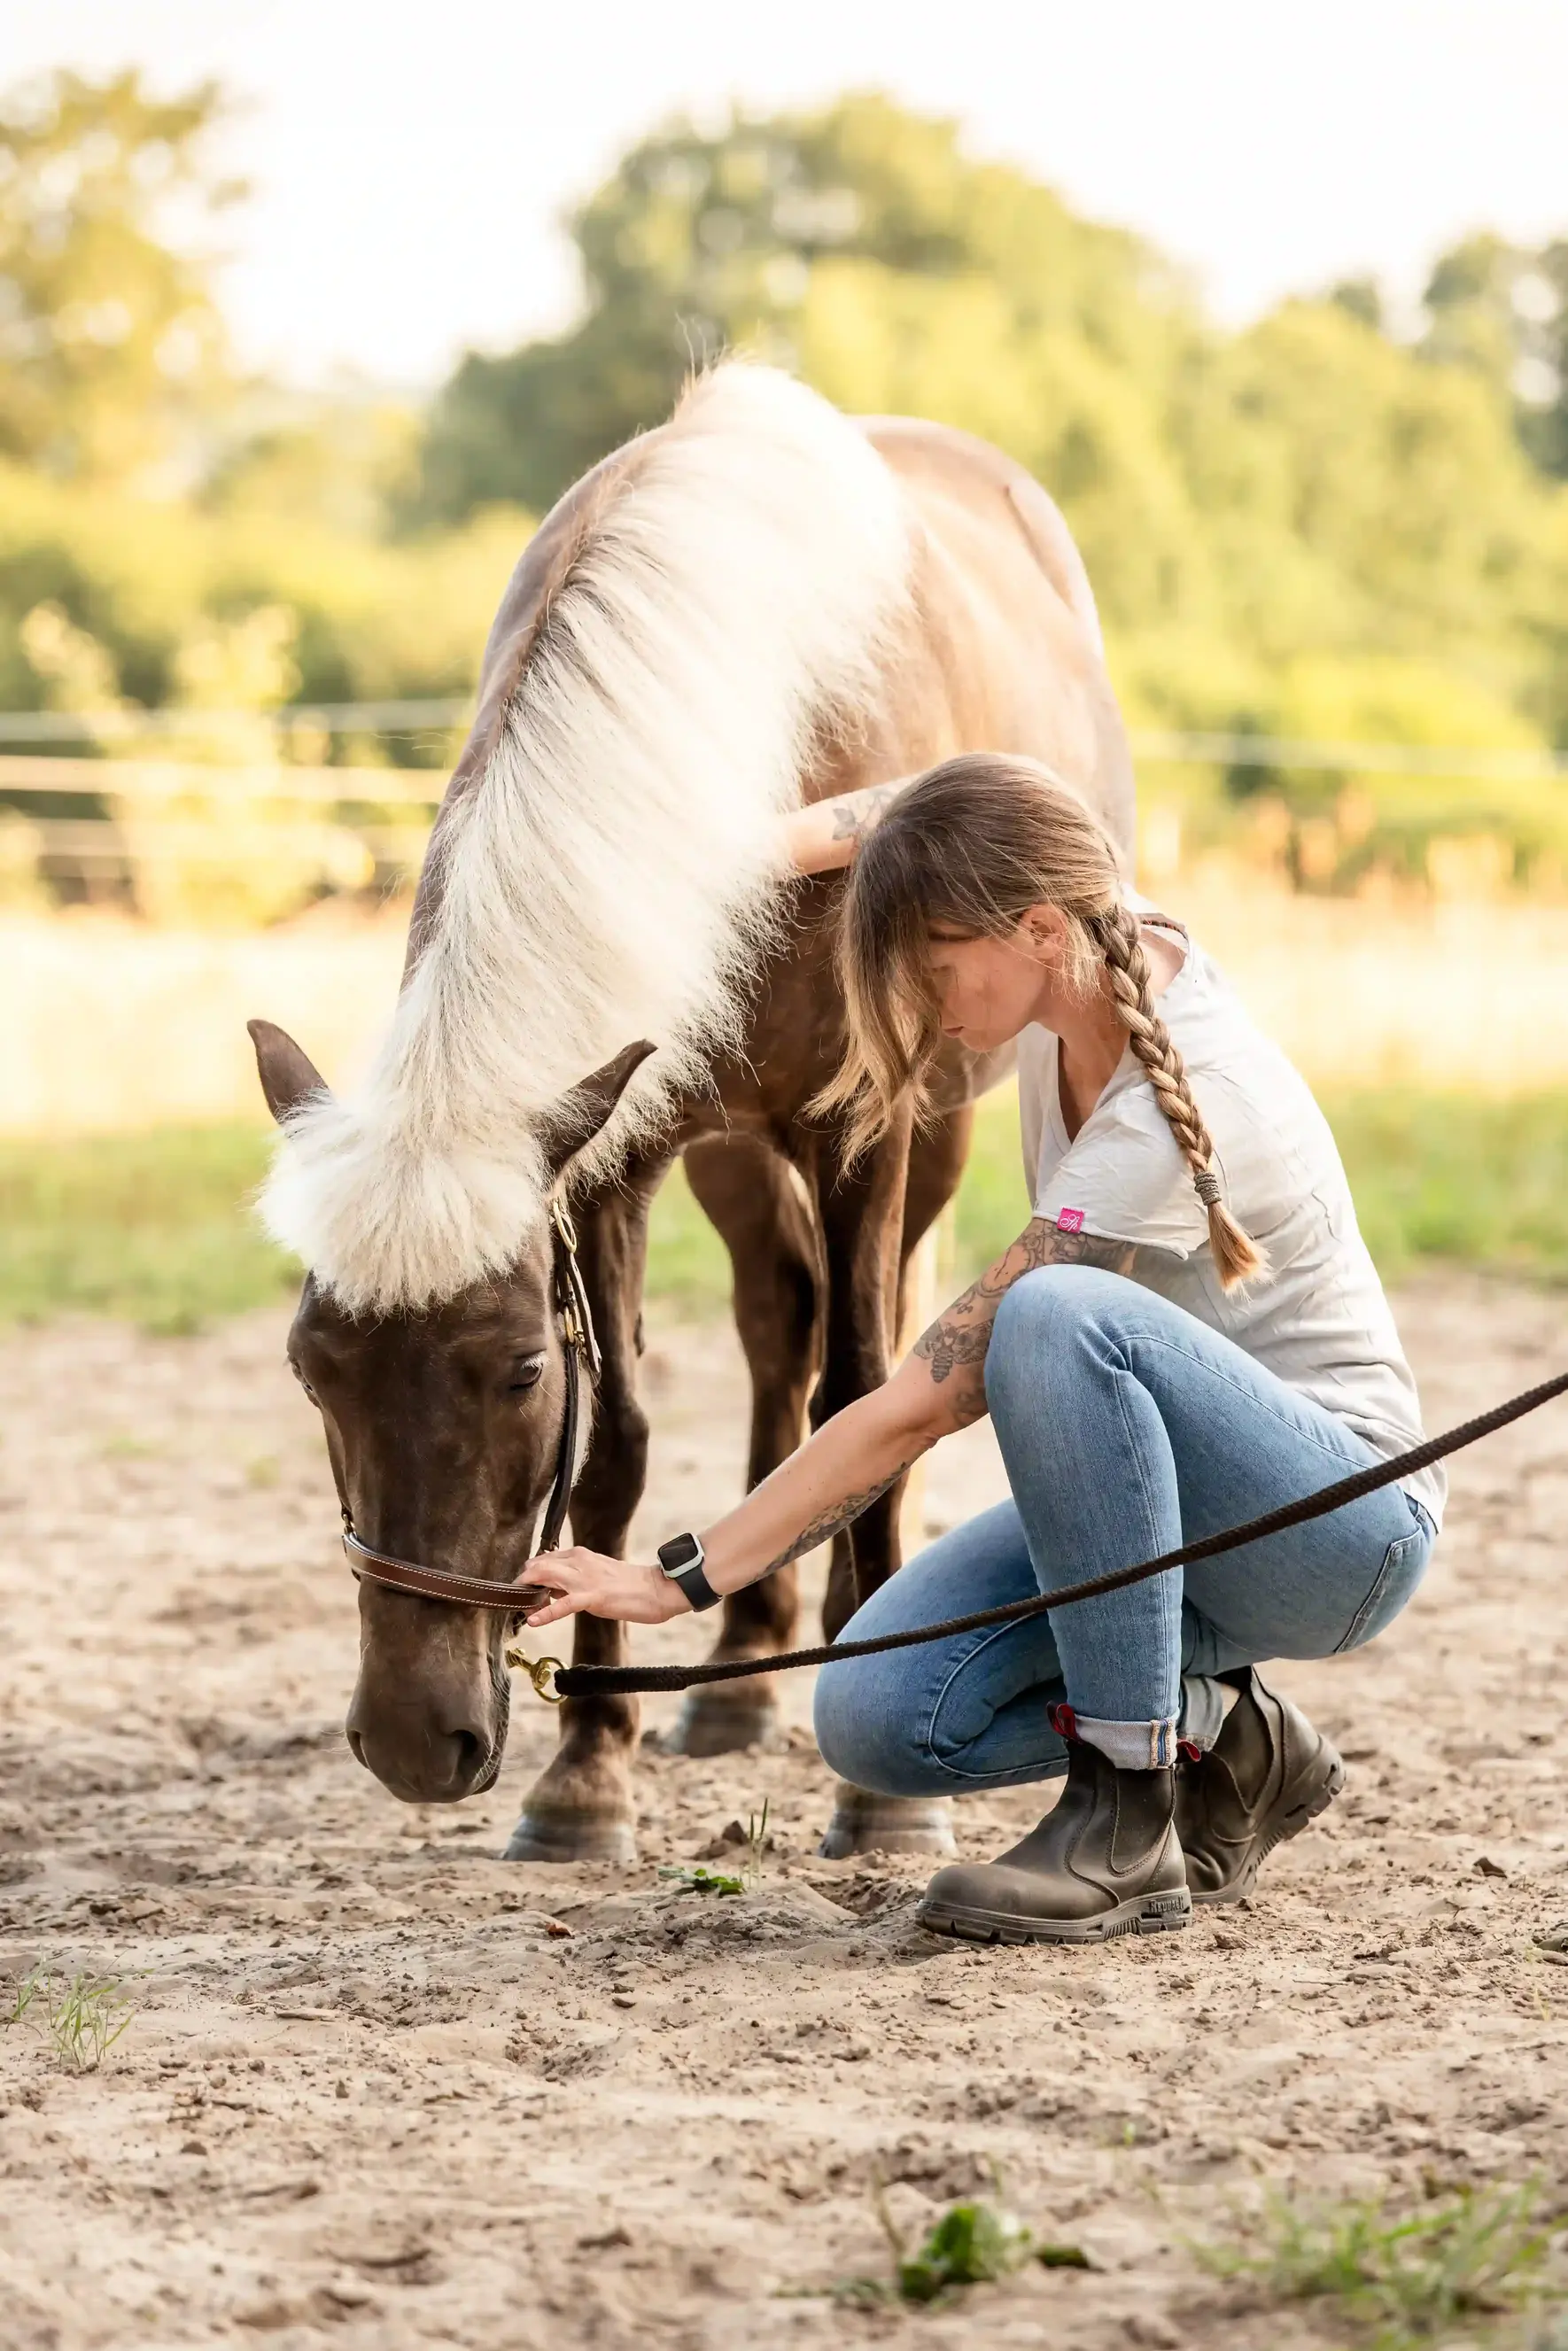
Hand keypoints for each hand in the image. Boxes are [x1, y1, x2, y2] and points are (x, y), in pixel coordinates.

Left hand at [522, 1546, 689, 1627]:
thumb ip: (573, 1580)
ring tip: (519, 1608)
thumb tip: (550, 1591)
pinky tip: (533, 1620)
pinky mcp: (593, 1596)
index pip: (543, 1559)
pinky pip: (563, 1605)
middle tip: (514, 1600)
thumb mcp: (596, 1576)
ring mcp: (585, 1578)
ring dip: (528, 1593)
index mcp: (580, 1555)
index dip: (529, 1575)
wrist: (656, 1589)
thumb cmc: (628, 1585)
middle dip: (522, 1582)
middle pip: (538, 1565)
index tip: (521, 1589)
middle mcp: (579, 1561)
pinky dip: (545, 1613)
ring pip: (546, 1578)